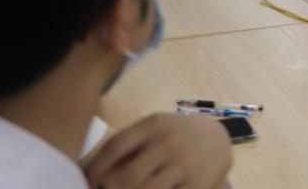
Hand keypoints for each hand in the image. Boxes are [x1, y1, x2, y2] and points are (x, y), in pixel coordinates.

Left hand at [84, 113, 232, 188]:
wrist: (219, 139)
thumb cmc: (177, 133)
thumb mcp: (155, 128)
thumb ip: (129, 144)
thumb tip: (95, 172)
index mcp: (154, 124)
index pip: (116, 147)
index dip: (96, 169)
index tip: (87, 184)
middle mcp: (169, 142)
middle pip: (129, 176)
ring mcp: (185, 165)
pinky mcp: (197, 185)